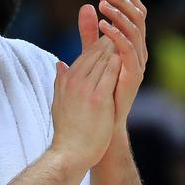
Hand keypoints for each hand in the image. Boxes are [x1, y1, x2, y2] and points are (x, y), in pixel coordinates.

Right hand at [50, 35, 121, 168]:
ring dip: (114, 48)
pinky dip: (118, 63)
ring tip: (126, 39)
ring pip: (103, 61)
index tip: (108, 37)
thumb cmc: (66, 131)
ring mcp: (86, 89)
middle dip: (107, 41)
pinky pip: (110, 74)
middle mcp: (74, 82)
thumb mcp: (58, 101)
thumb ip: (60, 81)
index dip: (97, 45)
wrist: (70, 153)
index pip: (84, 56)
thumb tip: (59, 64)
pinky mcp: (98, 99)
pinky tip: (126, 56)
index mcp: (65, 81)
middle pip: (94, 54)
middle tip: (120, 31)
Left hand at [77, 0, 147, 130]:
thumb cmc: (97, 87)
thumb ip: (90, 32)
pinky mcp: (134, 75)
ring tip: (103, 3)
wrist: (100, 121)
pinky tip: (104, 25)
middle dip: (123, 1)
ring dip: (119, 14)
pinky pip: (129, 50)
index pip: (135, 13)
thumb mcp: (91, 53)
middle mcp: (139, 51)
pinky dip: (117, 35)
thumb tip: (85, 7)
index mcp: (132, 44)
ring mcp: (138, 63)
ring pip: (135, 30)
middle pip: (139, 18)